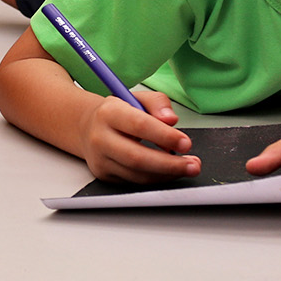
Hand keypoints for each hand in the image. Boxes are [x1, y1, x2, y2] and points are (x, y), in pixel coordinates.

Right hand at [80, 89, 199, 183]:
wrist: (88, 127)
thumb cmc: (118, 113)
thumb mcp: (137, 98)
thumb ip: (158, 103)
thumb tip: (171, 120)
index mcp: (109, 113)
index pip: (139, 125)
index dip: (165, 136)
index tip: (186, 143)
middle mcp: (100, 138)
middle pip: (136, 157)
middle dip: (169, 164)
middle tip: (193, 165)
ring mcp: (100, 159)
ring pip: (137, 174)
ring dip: (166, 174)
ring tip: (187, 167)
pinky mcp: (104, 174)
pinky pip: (135, 181)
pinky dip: (156, 178)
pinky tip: (169, 171)